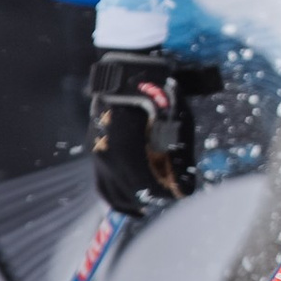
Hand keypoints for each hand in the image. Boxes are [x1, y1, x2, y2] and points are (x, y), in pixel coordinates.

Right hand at [89, 48, 223, 214]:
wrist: (127, 72)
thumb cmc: (156, 94)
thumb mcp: (178, 123)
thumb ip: (180, 153)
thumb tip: (185, 176)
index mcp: (129, 156)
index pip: (150, 190)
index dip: (169, 193)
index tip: (181, 192)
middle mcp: (109, 161)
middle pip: (131, 196)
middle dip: (150, 198)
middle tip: (166, 195)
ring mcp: (99, 155)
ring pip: (112, 193)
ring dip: (129, 202)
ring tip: (142, 207)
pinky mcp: (95, 149)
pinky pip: (102, 181)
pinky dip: (114, 192)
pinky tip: (125, 196)